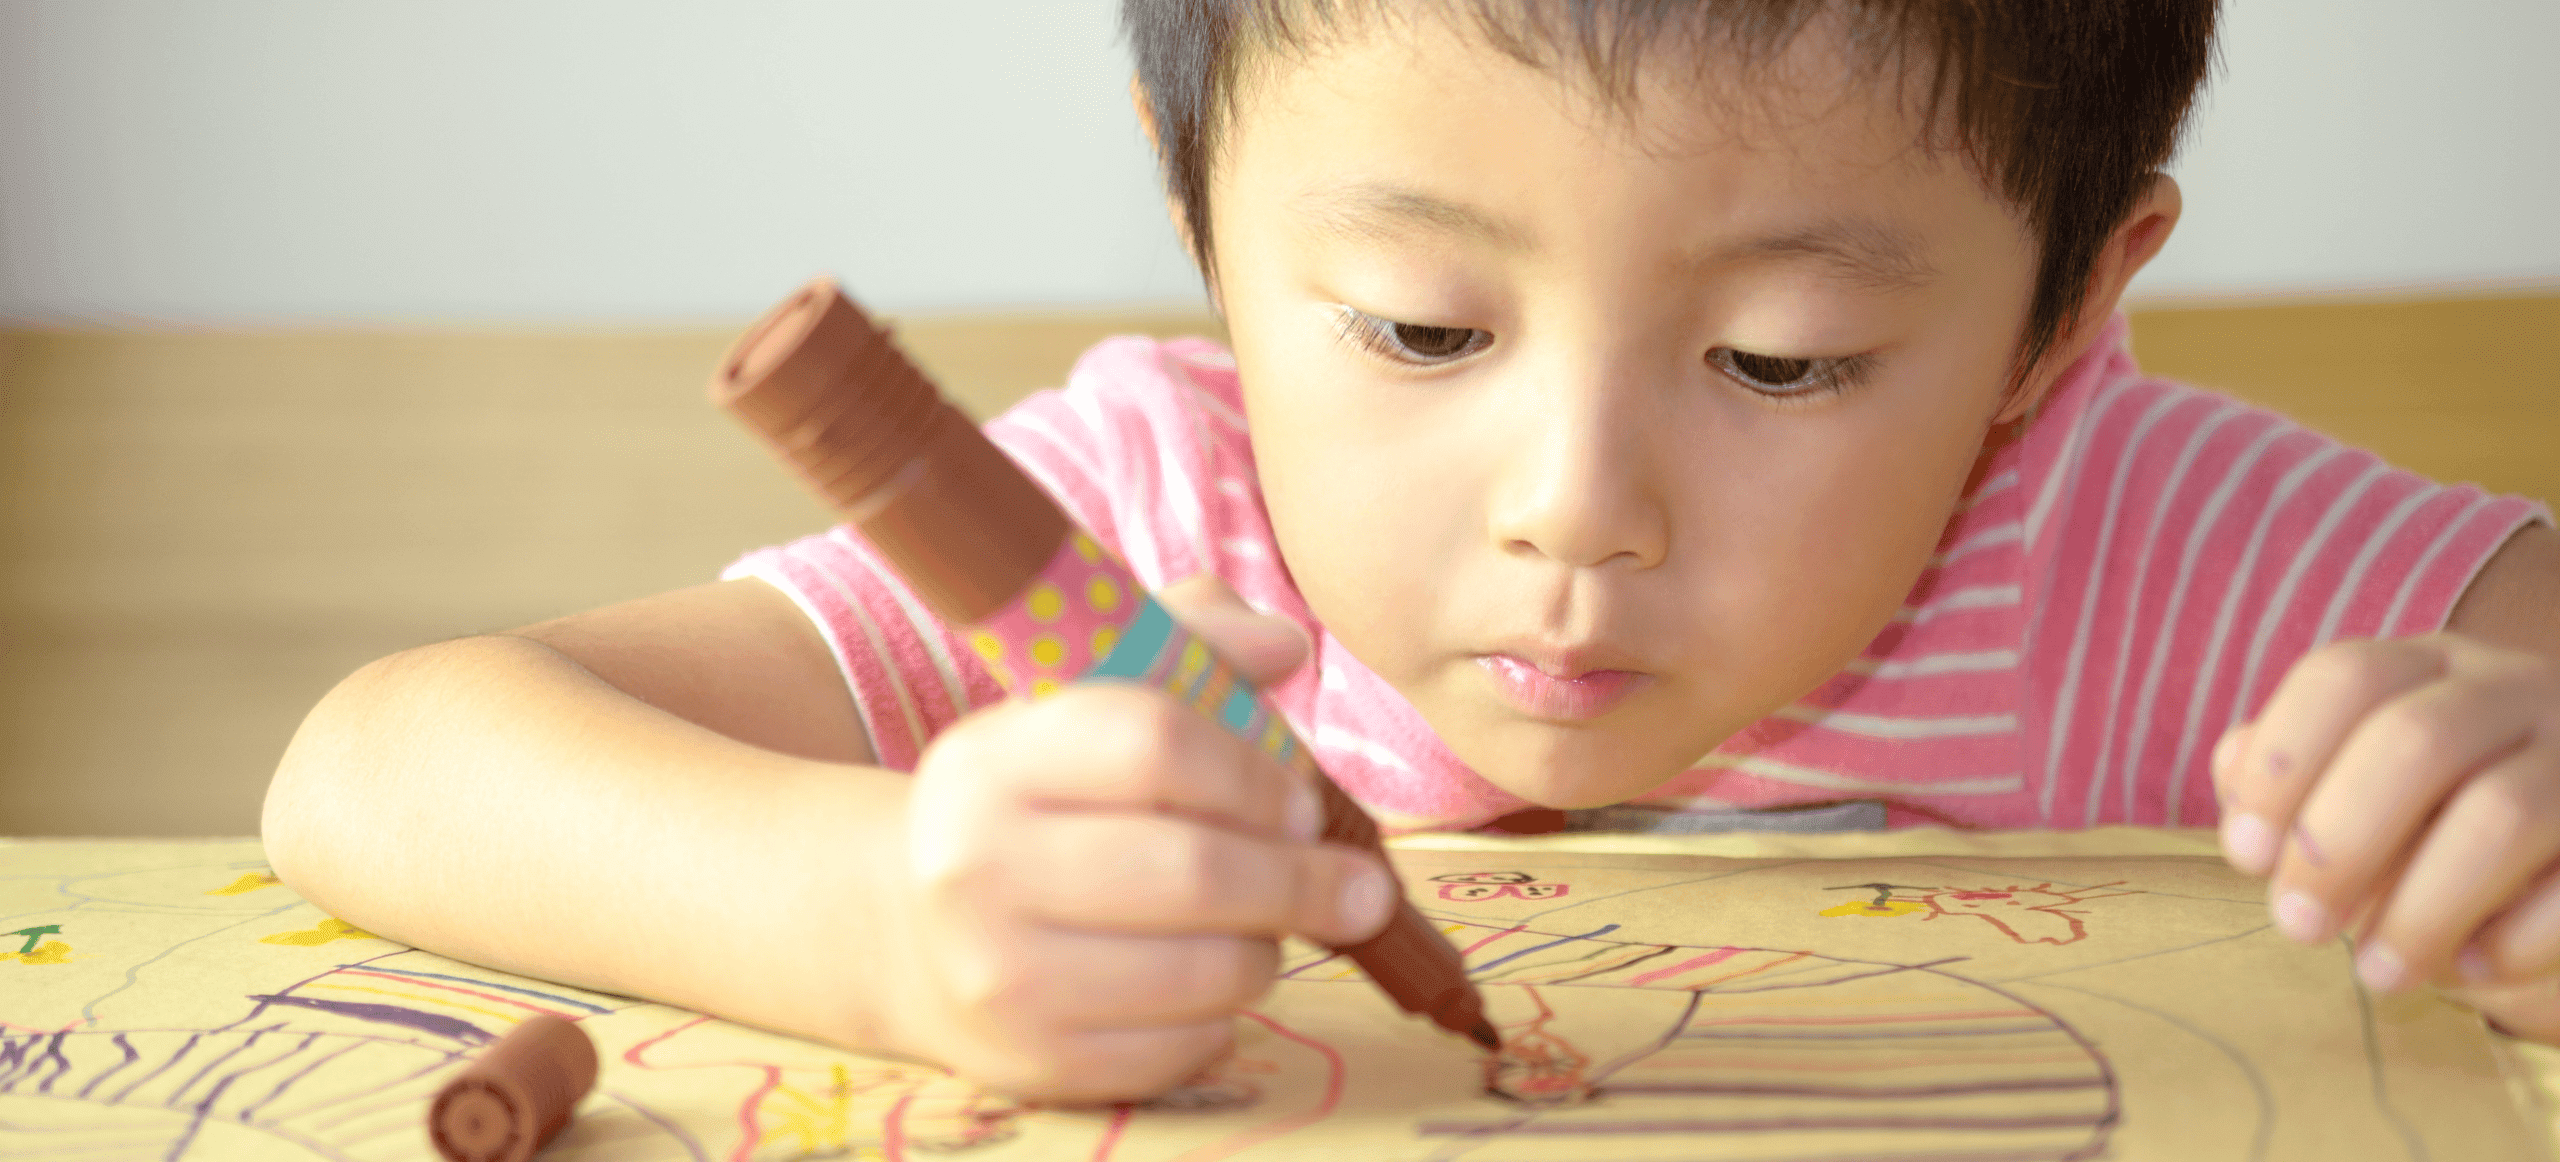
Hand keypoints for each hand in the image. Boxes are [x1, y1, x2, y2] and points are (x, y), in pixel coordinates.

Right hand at [876, 576, 1394, 1101]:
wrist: (910, 933)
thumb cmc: (1038, 804)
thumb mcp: (1086, 702)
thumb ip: (1191, 644)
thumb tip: (1287, 647)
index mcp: (993, 758)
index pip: (1155, 744)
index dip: (1254, 774)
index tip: (1303, 803)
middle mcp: (977, 867)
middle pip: (1194, 870)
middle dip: (1302, 880)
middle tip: (1357, 887)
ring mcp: (999, 976)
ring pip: (1205, 971)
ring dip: (1265, 949)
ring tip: (1262, 928)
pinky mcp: (1034, 1064)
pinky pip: (1185, 1047)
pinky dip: (1223, 1017)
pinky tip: (1205, 986)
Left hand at [2213, 633, 2559, 1020]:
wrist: (2557, 861)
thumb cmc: (2436, 817)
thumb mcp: (2360, 780)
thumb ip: (2292, 774)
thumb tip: (2237, 781)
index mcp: (2430, 667)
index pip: (2345, 678)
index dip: (2282, 764)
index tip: (2247, 855)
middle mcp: (2514, 692)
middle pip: (2414, 740)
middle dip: (2338, 842)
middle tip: (2297, 925)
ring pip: (2502, 814)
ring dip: (2421, 907)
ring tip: (2376, 973)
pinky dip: (2514, 938)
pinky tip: (2468, 966)